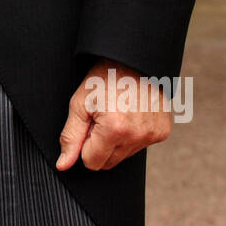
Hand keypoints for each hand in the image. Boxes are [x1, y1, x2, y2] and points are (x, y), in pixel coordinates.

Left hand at [56, 60, 172, 171]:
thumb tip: (63, 165)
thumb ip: (70, 137)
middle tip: (101, 118)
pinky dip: (132, 135)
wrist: (134, 60)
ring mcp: (153, 135)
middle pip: (108, 163)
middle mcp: (137, 136)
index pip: (91, 162)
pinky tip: (131, 115)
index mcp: (115, 129)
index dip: (85, 144)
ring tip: (116, 114)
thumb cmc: (103, 78)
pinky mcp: (162, 132)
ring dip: (116, 141)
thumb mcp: (80, 104)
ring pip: (123, 156)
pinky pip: (139, 146)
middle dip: (100, 145)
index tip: (89, 124)